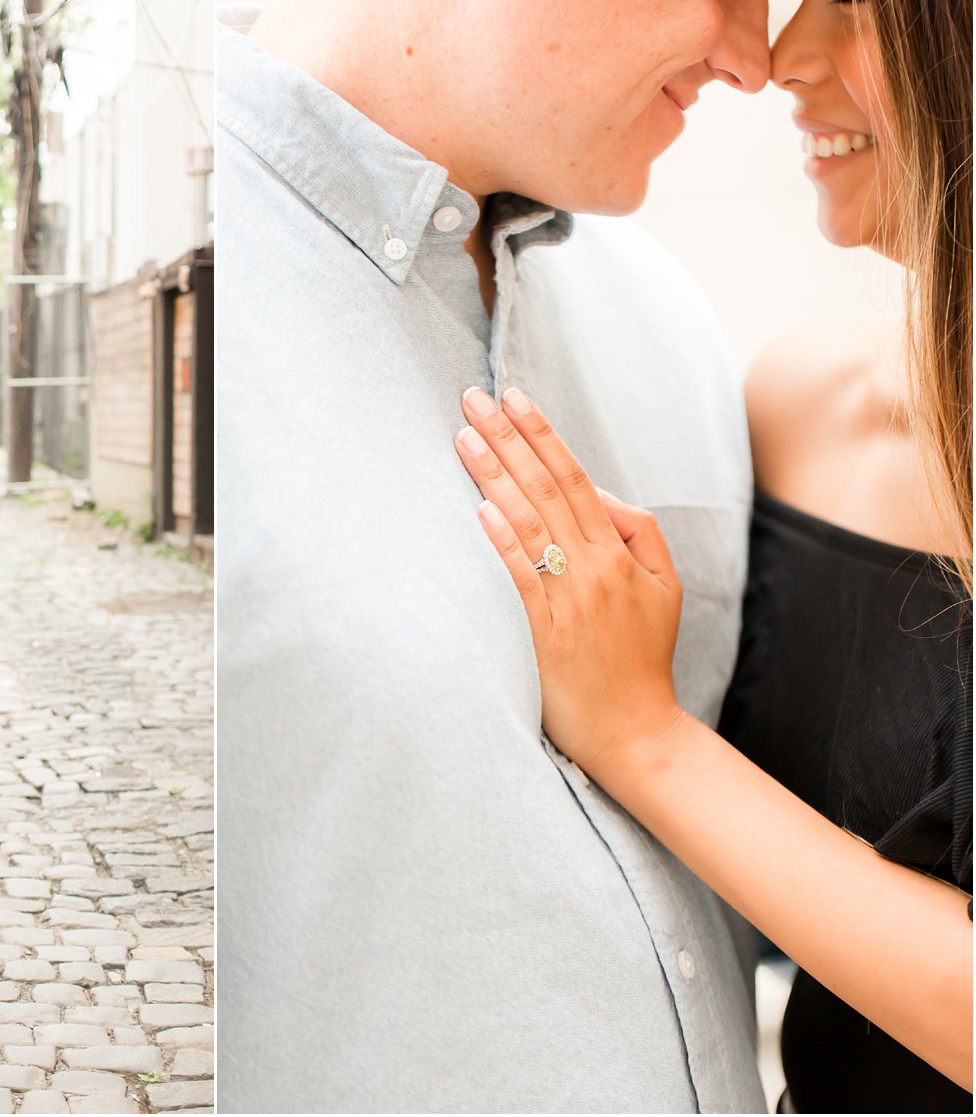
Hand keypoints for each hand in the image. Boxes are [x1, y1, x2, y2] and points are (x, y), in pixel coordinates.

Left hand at [454, 386, 688, 768]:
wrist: (636, 730)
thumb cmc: (643, 655)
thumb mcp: (664, 585)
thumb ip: (637, 531)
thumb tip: (596, 491)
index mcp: (619, 552)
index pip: (575, 477)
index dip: (543, 435)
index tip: (514, 397)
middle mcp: (594, 568)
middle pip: (546, 488)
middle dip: (507, 439)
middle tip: (472, 399)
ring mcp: (569, 600)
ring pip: (529, 523)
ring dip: (494, 476)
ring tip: (464, 437)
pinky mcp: (546, 632)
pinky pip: (522, 578)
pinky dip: (503, 540)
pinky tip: (480, 507)